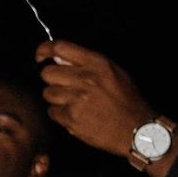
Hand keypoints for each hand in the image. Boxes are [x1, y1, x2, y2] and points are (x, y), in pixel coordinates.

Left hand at [35, 38, 159, 159]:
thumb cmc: (126, 100)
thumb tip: (57, 57)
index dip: (44, 50)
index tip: (40, 56)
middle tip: (65, 87)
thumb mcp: (113, 71)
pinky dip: (61, 115)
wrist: (137, 129)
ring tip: (75, 103)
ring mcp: (77, 99)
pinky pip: (52, 112)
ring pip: (47, 93)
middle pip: (47, 73)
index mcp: (97, 63)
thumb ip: (86, 62)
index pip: (60, 47)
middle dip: (53, 80)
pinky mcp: (72, 118)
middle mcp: (85, 78)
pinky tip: (76, 115)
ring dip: (57, 99)